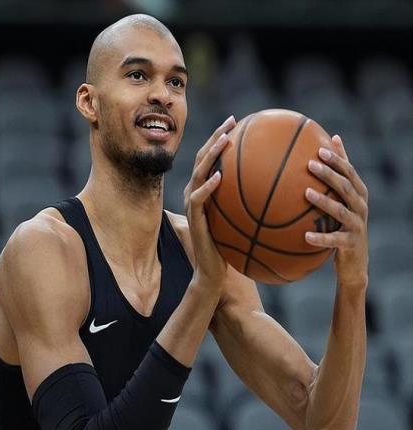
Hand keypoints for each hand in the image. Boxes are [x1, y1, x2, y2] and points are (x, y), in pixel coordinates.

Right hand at [184, 115, 235, 290]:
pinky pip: (199, 198)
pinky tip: (219, 177)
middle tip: (231, 122)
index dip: (220, 137)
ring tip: (224, 140)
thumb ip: (248, 201)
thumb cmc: (229, 243)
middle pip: (202, 157)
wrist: (213, 268)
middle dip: (216, 136)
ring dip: (210, 155)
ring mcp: (192, 204)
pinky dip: (207, 186)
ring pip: (198, 172)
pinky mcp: (194, 218)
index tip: (236, 122)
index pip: (211, 157)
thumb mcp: (240, 218)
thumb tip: (276, 186)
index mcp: (205, 188)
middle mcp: (195, 191)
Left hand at [304, 135, 368, 286]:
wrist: (356, 259)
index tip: (319, 149)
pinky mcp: (350, 243)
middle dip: (329, 175)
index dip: (337, 160)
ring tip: (306, 193)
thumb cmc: (345, 222)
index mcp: (359, 193)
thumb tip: (335, 137)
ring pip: (340, 211)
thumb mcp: (345, 197)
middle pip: (346, 187)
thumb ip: (341, 171)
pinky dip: (321, 238)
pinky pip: (334, 240)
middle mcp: (361, 207)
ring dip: (323, 201)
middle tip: (310, 164)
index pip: (349, 172)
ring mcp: (357, 225)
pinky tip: (306, 236)